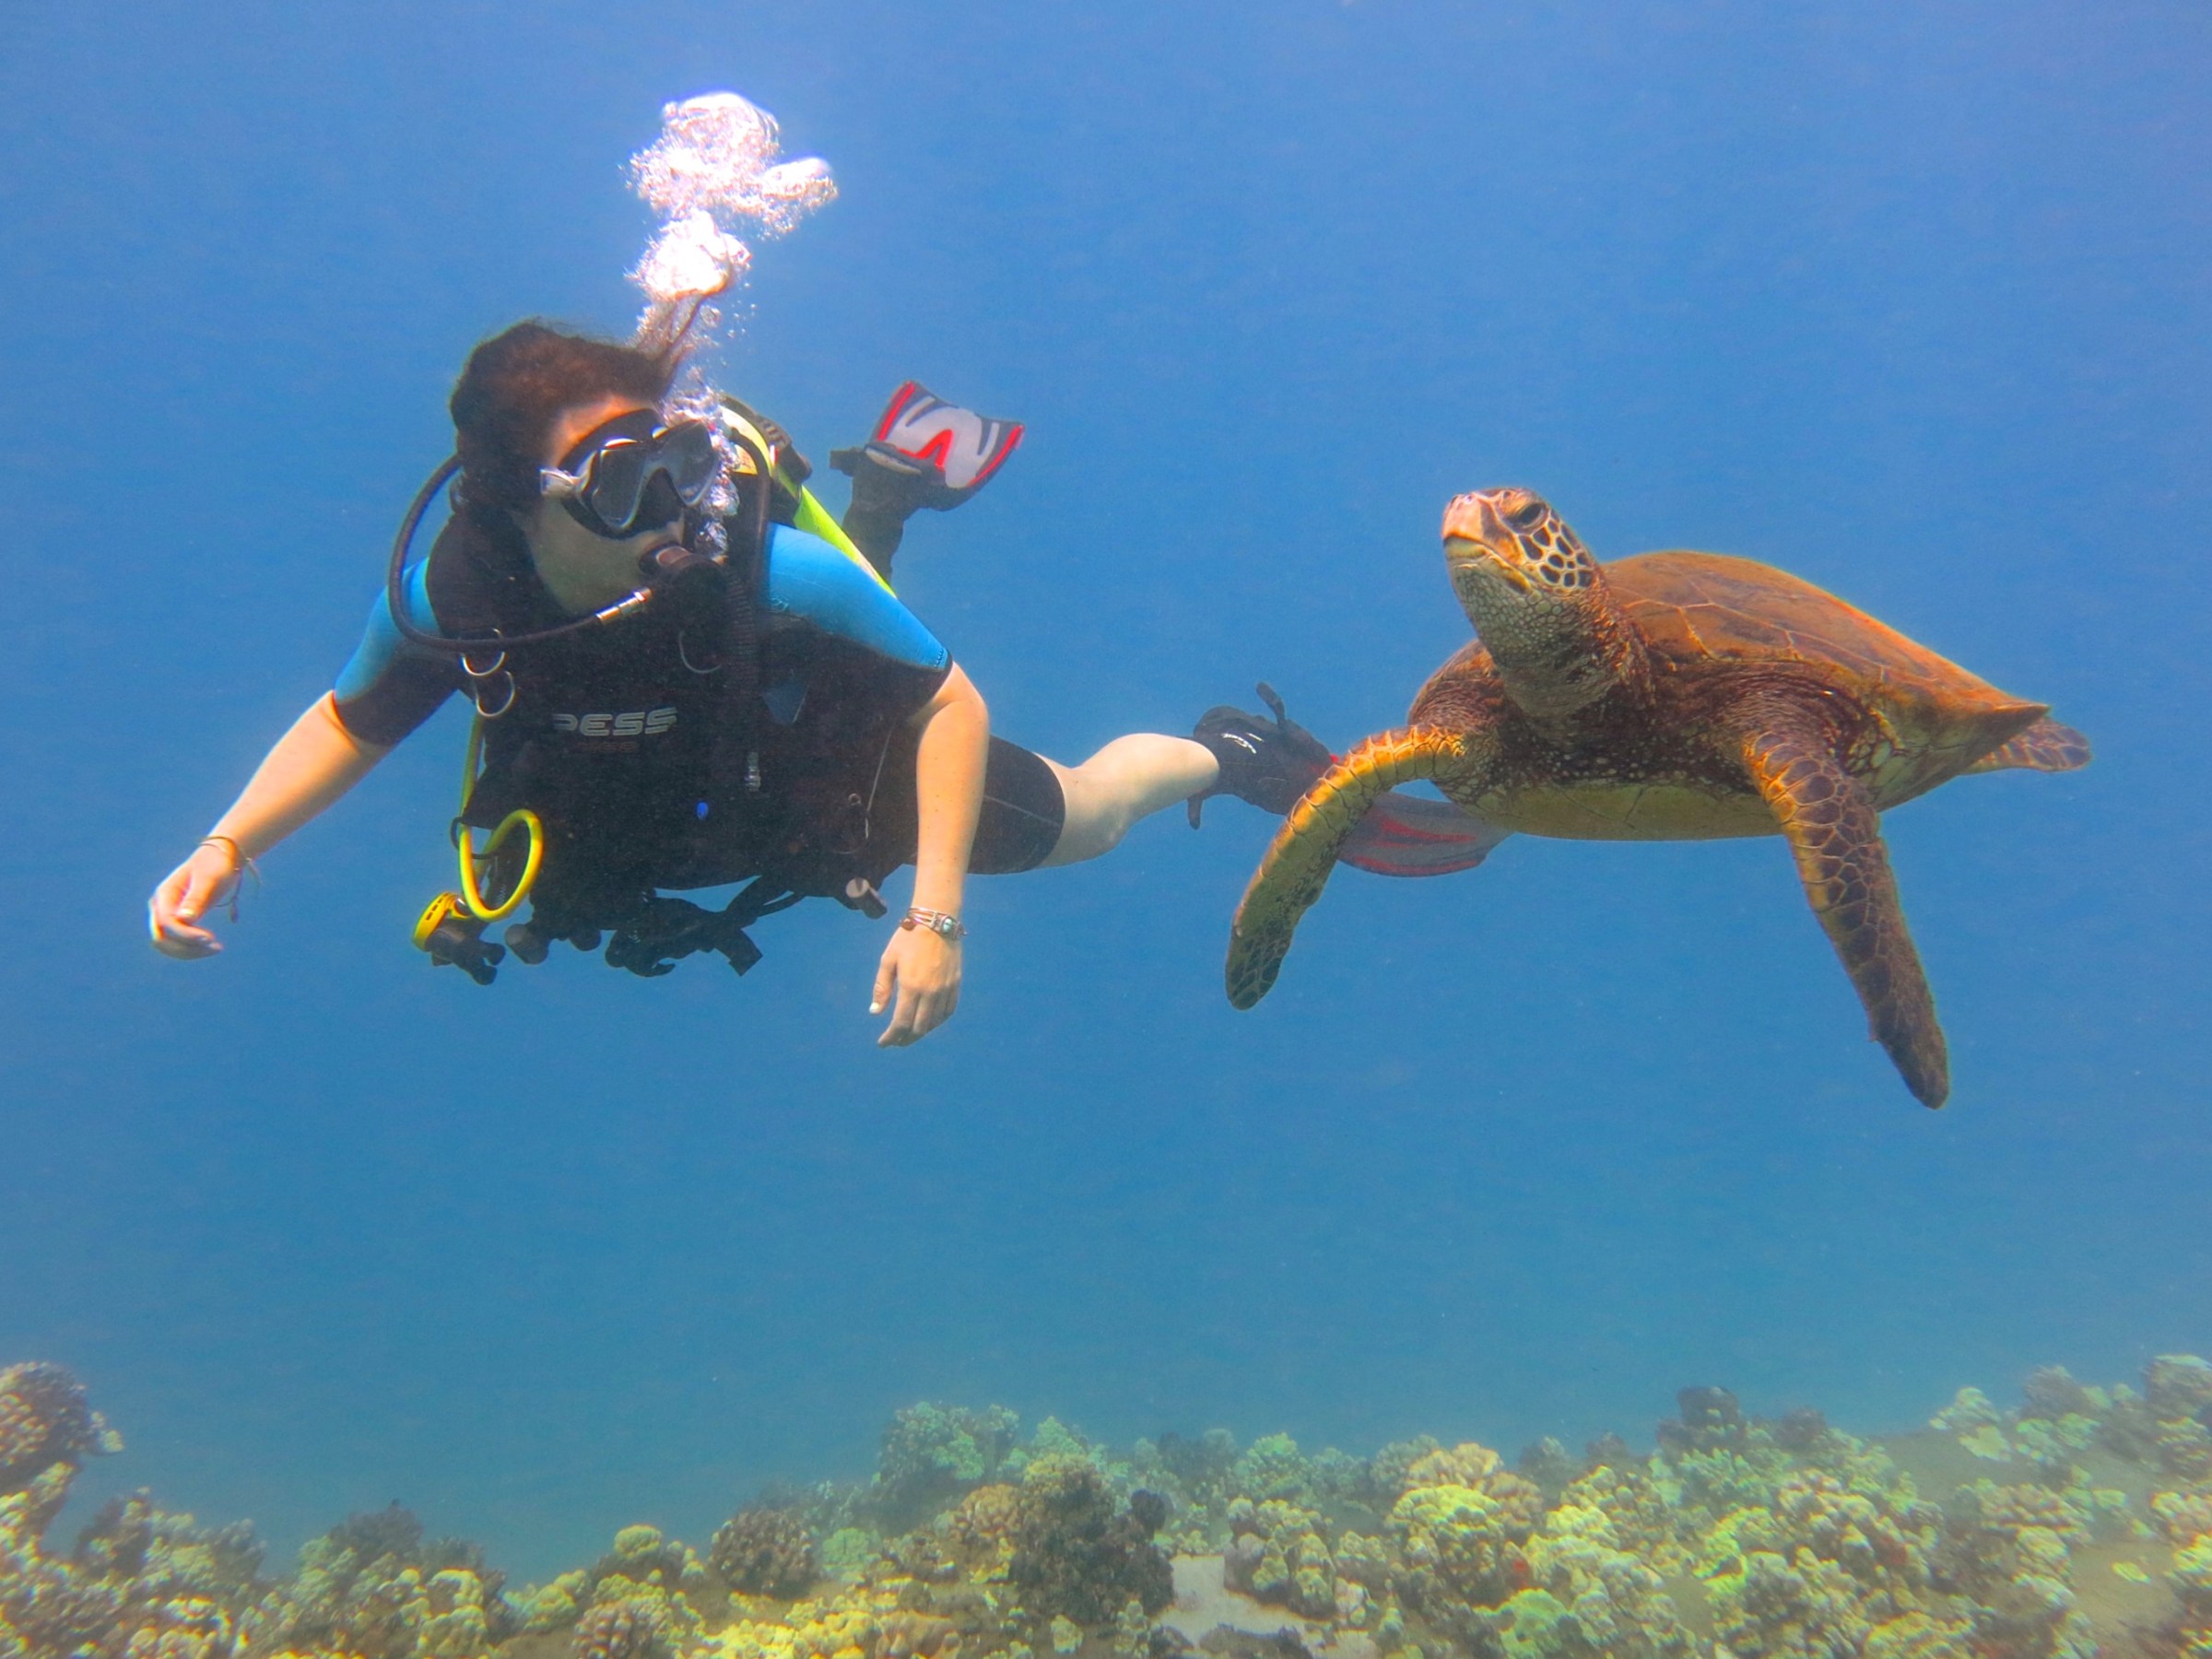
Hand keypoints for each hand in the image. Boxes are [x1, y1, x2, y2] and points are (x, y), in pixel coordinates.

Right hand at [147, 842, 243, 958]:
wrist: (220, 858)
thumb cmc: (215, 865)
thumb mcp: (209, 879)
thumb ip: (196, 899)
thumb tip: (183, 919)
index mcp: (165, 894)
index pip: (167, 923)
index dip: (186, 935)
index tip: (211, 939)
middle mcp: (160, 906)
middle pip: (161, 939)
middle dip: (187, 948)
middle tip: (217, 947)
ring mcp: (165, 915)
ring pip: (167, 945)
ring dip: (190, 952)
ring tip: (217, 948)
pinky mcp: (177, 921)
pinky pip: (177, 942)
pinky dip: (192, 948)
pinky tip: (212, 945)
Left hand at [870, 924, 962, 1046]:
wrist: (937, 921)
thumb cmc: (908, 938)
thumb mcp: (888, 960)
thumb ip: (882, 988)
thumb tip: (875, 1012)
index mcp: (911, 986)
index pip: (901, 1023)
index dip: (891, 1037)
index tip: (883, 1043)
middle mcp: (931, 992)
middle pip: (919, 1028)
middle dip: (905, 1039)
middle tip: (895, 1040)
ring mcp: (945, 989)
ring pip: (934, 1022)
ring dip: (920, 1032)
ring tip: (909, 1033)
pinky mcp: (955, 984)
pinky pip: (948, 1011)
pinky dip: (937, 1021)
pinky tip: (929, 1022)